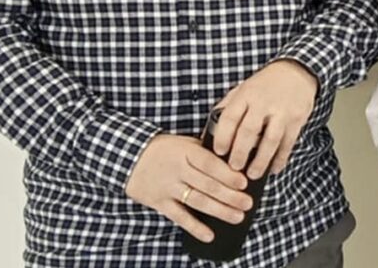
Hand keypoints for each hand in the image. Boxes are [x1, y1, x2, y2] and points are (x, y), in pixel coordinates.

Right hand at [125, 134, 251, 242]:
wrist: (128, 157)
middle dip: (230, 196)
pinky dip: (194, 227)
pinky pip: (179, 217)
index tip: (244, 183)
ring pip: (197, 202)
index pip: (210, 164)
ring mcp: (168, 187)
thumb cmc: (165, 149)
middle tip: (248, 203)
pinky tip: (209, 235)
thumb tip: (234, 155)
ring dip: (219, 211)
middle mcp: (178, 170)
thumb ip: (206, 149)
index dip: (227, 175)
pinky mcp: (159, 203)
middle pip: (207, 185)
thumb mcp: (184, 142)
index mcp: (186, 152)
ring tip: (238, 217)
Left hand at [212, 60, 318, 178]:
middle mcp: (264, 102)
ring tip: (252, 174)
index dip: (222, 137)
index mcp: (246, 94)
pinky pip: (288, 143)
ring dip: (261, 160)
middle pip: (249, 131)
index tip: (218, 152)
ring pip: (270, 140)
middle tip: (234, 167)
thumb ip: (227, 108)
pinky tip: (273, 168)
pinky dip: (280, 158)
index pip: (230, 117)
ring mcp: (282, 111)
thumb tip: (208, 133)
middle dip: (240, 152)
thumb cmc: (264, 84)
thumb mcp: (243, 88)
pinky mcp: (297, 119)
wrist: (296, 71)